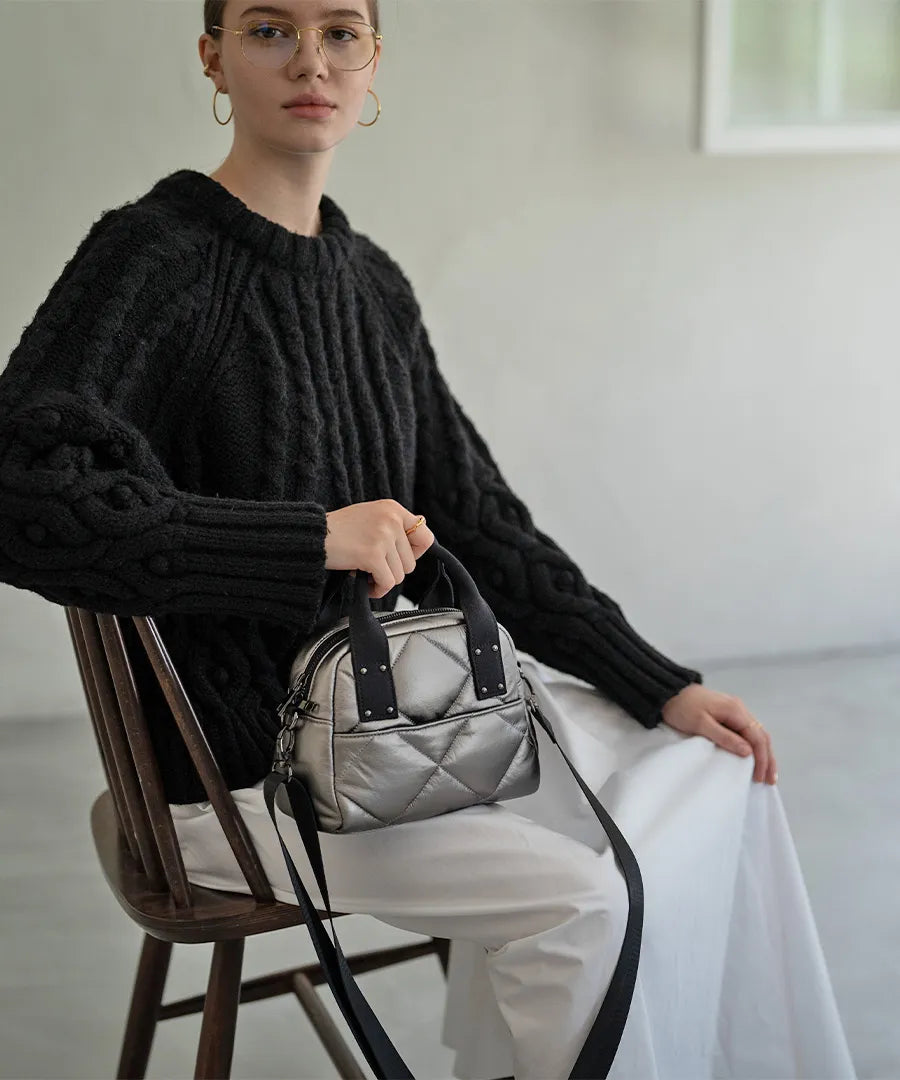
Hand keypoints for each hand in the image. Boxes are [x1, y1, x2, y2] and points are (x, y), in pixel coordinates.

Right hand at [324, 499, 435, 598]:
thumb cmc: (337, 530)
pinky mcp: (373, 554)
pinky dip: (376, 590)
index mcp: (393, 509)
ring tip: (365, 573)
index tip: (398, 558)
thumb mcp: (370, 516)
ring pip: (400, 575)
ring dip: (382, 580)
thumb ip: (393, 525)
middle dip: (392, 570)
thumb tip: (423, 540)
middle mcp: (391, 519)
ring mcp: (383, 536)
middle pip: (411, 562)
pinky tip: (365, 585)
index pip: (425, 536)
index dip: (414, 553)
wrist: (311, 535)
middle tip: (372, 566)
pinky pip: (386, 583)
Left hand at [660, 684, 777, 784]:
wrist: (669, 693)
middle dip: (767, 759)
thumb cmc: (682, 708)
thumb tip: (748, 752)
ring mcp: (735, 711)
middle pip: (761, 736)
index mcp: (735, 710)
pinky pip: (747, 732)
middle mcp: (740, 709)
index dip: (761, 759)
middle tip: (770, 780)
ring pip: (757, 734)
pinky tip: (754, 757)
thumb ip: (725, 737)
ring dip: (763, 753)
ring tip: (766, 773)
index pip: (757, 738)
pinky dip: (754, 746)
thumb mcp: (701, 724)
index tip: (760, 778)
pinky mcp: (729, 714)